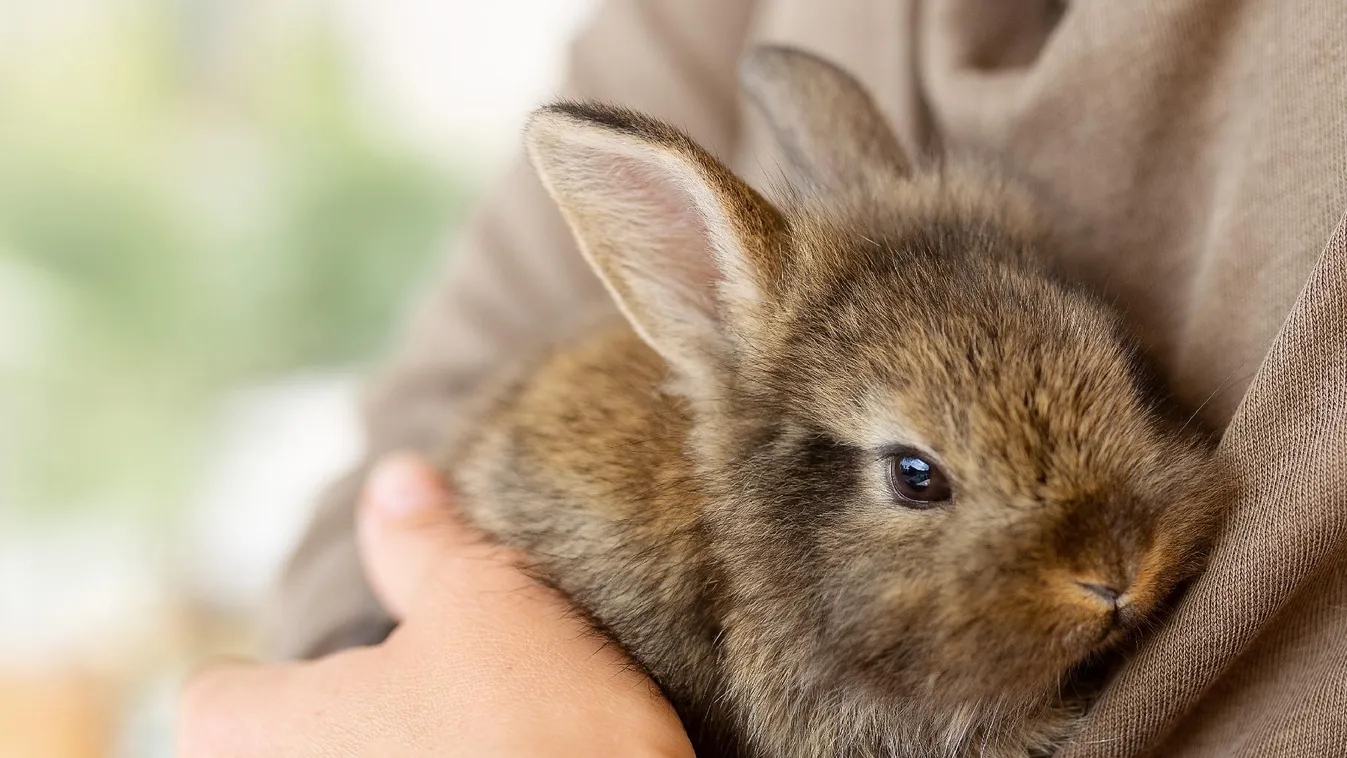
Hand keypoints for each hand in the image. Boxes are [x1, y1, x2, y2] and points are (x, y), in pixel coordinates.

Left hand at [176, 452, 694, 756]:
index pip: (217, 697)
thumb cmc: (535, 734)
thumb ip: (424, 541)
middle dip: (343, 724)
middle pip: (282, 748)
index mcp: (260, 733)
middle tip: (426, 700)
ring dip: (402, 752)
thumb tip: (396, 479)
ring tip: (479, 740)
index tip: (346, 666)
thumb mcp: (488, 604)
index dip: (273, 675)